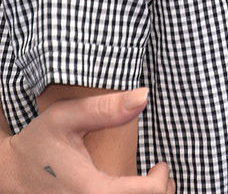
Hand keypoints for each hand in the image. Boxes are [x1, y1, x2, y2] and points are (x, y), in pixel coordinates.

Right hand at [0, 89, 173, 193]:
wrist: (11, 171)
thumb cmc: (38, 142)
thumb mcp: (66, 116)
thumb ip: (105, 108)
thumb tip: (143, 96)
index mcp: (91, 190)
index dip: (160, 180)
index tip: (161, 163)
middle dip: (160, 192)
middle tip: (160, 173)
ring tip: (150, 183)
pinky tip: (130, 191)